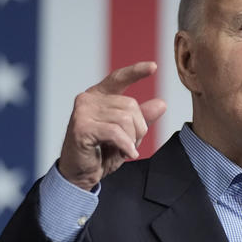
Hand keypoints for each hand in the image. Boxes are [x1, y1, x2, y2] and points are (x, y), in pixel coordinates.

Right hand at [58, 61, 166, 190]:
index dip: (136, 72)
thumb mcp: (127, 135)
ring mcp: (83, 112)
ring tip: (124, 150)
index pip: (118, 78)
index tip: (153, 67)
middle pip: (130, 105)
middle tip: (130, 144)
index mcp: (98, 96)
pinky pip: (115, 132)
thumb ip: (142, 119)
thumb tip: (161, 104)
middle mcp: (88, 100)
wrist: (79, 175)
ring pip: (125, 119)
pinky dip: (126, 145)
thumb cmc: (100, 154)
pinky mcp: (81, 128)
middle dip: (138, 129)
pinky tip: (127, 154)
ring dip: (131, 140)